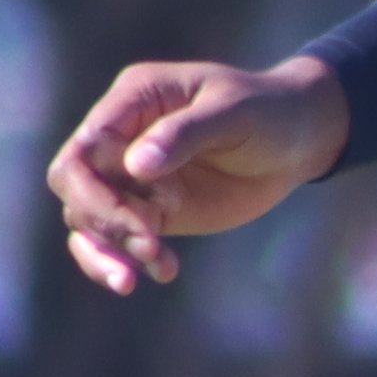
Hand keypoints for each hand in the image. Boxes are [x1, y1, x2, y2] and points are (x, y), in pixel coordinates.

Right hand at [47, 56, 347, 292]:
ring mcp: (132, 177)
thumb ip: (186, 134)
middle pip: (75, 186)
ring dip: (111, 250)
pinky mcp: (151, 209)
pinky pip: (113, 238)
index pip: (85, 149)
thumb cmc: (268, 111)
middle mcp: (121, 138)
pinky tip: (150, 276)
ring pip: (87, 217)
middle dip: (105, 221)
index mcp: (133, 101)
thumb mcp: (235, 113)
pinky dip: (119, 259)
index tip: (144, 220)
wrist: (300, 139)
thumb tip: (134, 165)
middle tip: (151, 246)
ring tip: (160, 267)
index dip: (97, 189)